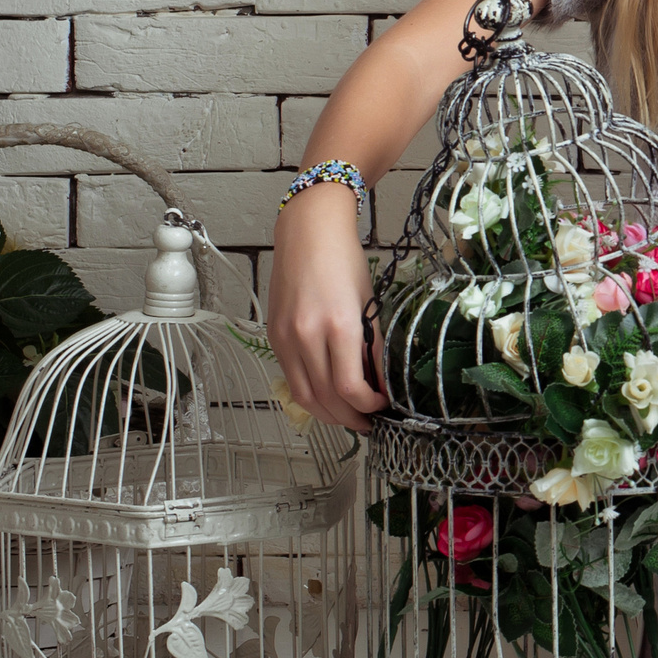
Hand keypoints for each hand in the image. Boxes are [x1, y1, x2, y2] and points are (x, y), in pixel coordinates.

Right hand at [267, 187, 386, 434]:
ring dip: (327, 414)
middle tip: (369, 424)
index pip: (350, 388)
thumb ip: (374, 347)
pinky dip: (309, 394)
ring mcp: (286, 338)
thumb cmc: (345, 262)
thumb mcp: (370, 304)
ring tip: (349, 417)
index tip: (384, 406)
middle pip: (326, 399)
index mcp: (339, 326)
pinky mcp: (274, 337)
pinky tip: (326, 396)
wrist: (308, 234)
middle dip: (349, 418)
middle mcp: (307, 336)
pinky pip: (291, 378)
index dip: (369, 406)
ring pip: (304, 395)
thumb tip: (382, 383)